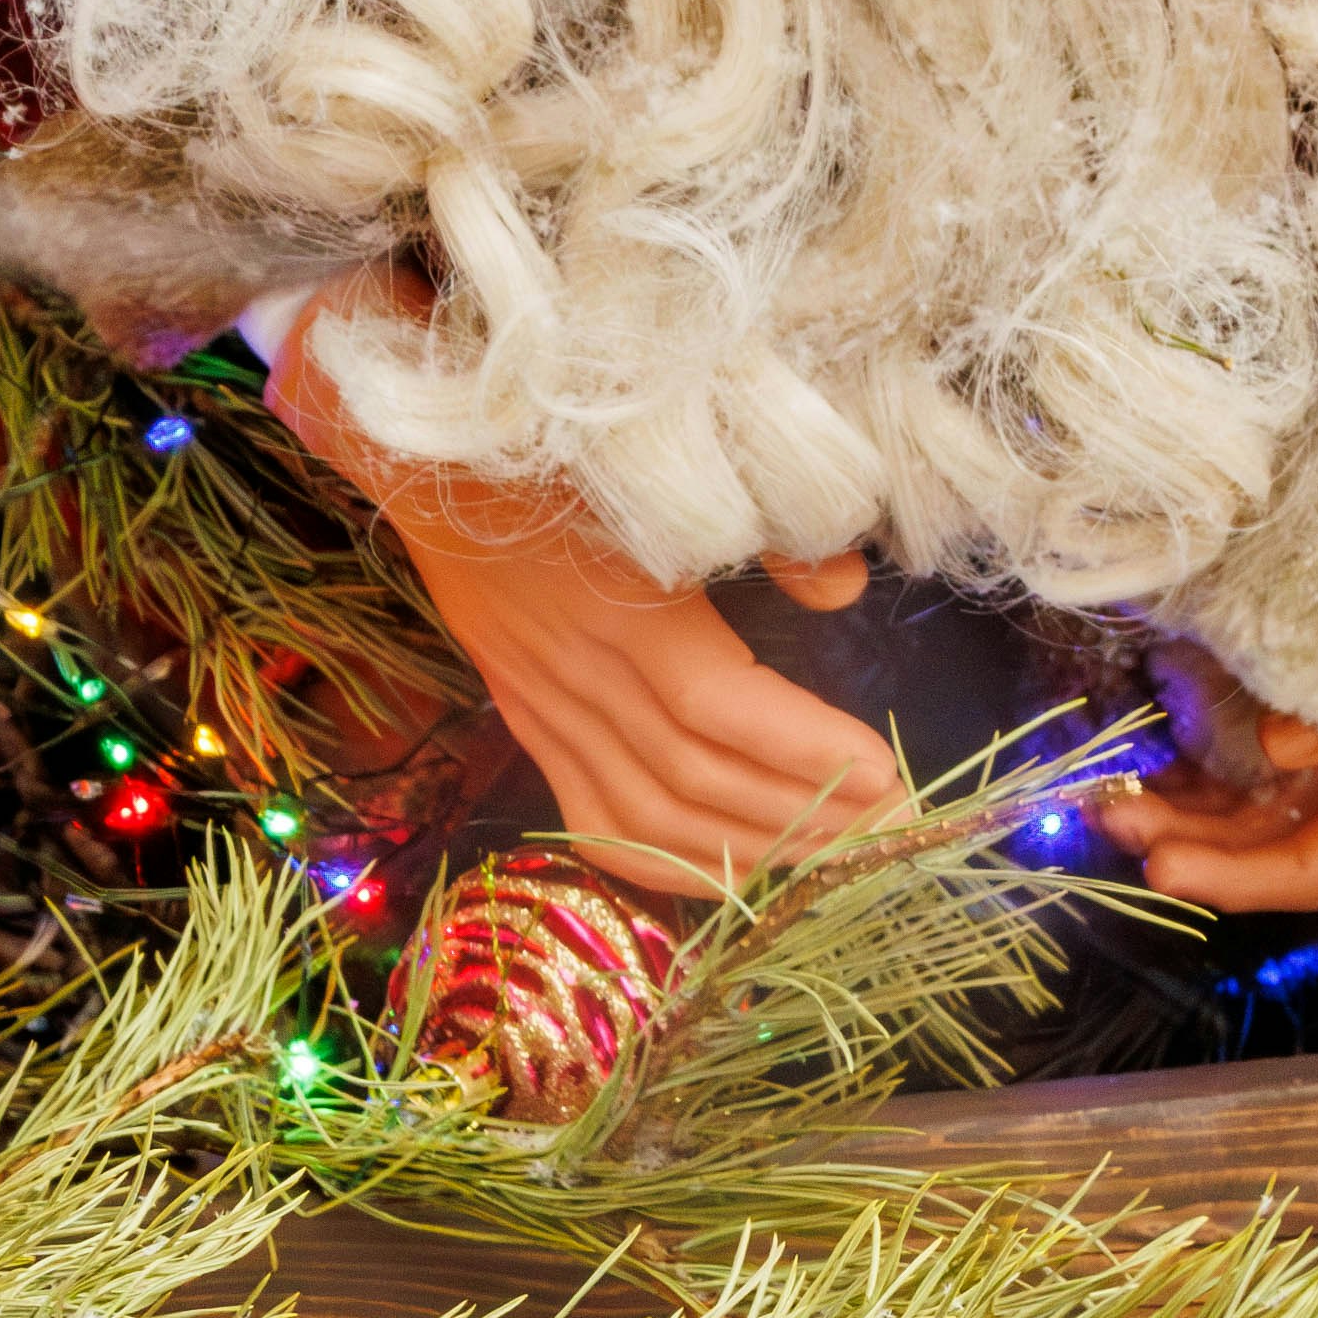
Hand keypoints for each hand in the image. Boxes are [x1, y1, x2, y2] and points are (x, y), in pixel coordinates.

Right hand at [267, 320, 898, 888]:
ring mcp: (545, 707)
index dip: (804, 749)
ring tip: (832, 850)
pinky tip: (729, 871)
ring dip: (746, 848)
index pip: (718, 707)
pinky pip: (592, 818)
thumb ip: (766, 527)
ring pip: (646, 814)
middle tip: (890, 825)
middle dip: (803, 813)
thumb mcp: (670, 464)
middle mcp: (577, 672)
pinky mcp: (529, 721)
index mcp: (618, 605)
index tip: (888, 771)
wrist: (427, 455)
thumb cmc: (566, 446)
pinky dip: (662, 861)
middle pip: (694, 776)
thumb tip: (844, 589)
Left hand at [1084, 709, 1317, 913]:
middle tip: (1110, 818)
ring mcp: (1312, 781)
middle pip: (1254, 853)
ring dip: (1168, 817)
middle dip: (1181, 845)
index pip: (1305, 872)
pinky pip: (1225, 783)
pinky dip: (1179, 784)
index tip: (1162, 866)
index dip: (1232, 880)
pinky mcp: (1286, 751)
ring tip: (1106, 800)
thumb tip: (1278, 747)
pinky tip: (1136, 772)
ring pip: (1230, 821)